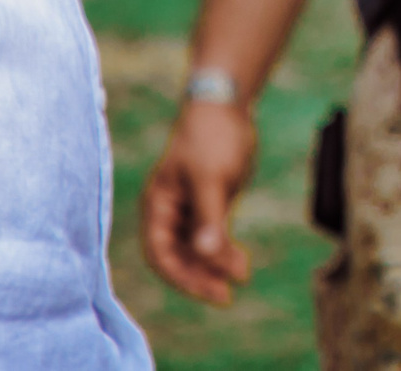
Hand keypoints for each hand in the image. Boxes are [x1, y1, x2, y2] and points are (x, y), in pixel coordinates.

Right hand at [140, 99, 257, 304]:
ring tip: (241, 275)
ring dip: (215, 264)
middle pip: (179, 256)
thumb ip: (209, 218)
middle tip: (226, 294)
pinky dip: (225, 249)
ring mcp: (190, 209)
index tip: (209, 289)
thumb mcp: (211, 179)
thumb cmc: (211, 139)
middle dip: (200, 275)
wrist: (228, 106)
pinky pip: (213, 236)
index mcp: (158, 206)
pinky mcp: (211, 204)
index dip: (182, 276)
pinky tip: (240, 261)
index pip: (161, 253)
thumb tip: (208, 255)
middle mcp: (170, 212)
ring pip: (197, 248)